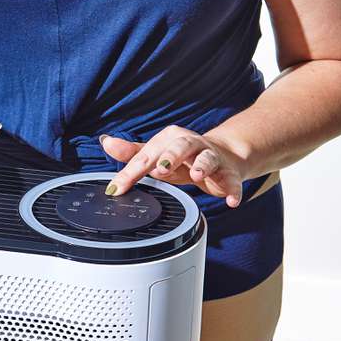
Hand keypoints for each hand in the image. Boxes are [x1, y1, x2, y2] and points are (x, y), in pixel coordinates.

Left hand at [99, 126, 249, 206]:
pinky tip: (232, 201)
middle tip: (161, 168)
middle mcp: (191, 144)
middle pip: (181, 146)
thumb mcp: (158, 155)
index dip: (131, 172)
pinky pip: (232, 180)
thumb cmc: (184, 158)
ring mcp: (211, 158)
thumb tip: (107, 142)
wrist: (223, 156)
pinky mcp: (228, 173)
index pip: (147, 155)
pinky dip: (233, 190)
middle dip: (171, 155)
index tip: (117, 188)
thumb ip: (133, 153)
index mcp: (170, 139)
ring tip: (197, 176)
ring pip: (207, 158)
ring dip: (202, 166)